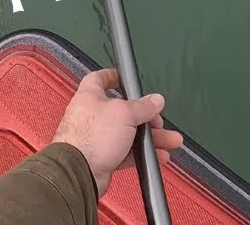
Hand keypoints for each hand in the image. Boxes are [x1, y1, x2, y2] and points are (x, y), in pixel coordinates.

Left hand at [53, 69, 183, 196]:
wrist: (79, 171)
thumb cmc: (90, 137)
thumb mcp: (123, 113)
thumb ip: (142, 106)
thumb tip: (155, 100)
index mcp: (90, 96)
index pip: (99, 79)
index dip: (113, 77)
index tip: (126, 79)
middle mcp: (92, 116)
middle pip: (122, 111)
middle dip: (145, 116)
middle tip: (159, 122)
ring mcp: (96, 137)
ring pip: (127, 134)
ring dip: (149, 137)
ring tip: (169, 141)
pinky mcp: (102, 157)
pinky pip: (126, 153)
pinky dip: (141, 154)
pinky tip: (157, 156)